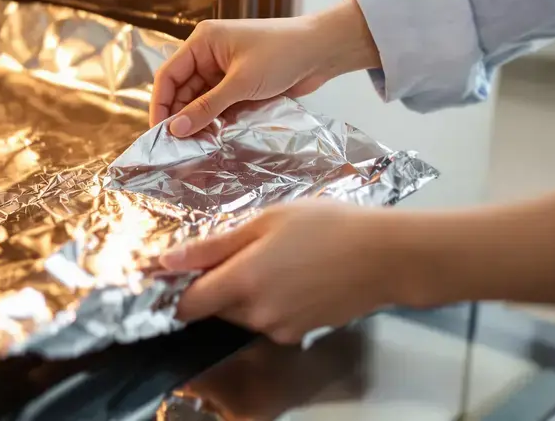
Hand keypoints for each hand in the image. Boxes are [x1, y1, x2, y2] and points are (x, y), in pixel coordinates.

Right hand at [150, 0, 379, 136]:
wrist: (322, 51)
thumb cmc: (282, 55)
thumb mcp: (241, 83)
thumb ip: (206, 107)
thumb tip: (175, 130)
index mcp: (202, 42)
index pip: (168, 75)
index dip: (161, 105)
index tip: (159, 133)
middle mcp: (208, 53)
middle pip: (182, 89)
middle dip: (180, 116)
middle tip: (178, 146)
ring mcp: (224, 68)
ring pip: (200, 99)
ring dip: (199, 120)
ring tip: (196, 145)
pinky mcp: (240, 81)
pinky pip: (218, 103)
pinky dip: (215, 118)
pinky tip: (213, 137)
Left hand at [161, 201, 399, 343]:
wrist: (386, 256)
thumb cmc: (329, 226)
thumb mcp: (266, 221)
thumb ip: (214, 245)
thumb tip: (168, 261)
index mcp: (243, 281)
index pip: (188, 304)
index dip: (175, 290)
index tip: (176, 273)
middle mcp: (258, 313)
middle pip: (214, 308)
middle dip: (216, 285)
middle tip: (241, 250)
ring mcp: (280, 328)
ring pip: (240, 314)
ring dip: (244, 293)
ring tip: (275, 258)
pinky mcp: (299, 335)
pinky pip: (267, 320)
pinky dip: (269, 302)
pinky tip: (293, 276)